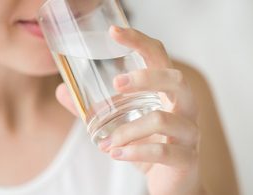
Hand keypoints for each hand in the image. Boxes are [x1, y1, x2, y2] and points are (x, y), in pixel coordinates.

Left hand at [56, 26, 202, 194]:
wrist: (172, 185)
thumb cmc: (149, 147)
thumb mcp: (121, 125)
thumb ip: (94, 109)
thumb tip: (63, 91)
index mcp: (169, 93)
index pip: (159, 57)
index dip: (139, 41)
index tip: (114, 32)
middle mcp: (185, 107)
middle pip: (175, 79)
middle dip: (145, 78)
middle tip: (115, 84)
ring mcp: (190, 133)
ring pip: (163, 119)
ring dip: (128, 130)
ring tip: (106, 143)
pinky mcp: (187, 158)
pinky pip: (163, 151)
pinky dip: (135, 152)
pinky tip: (116, 154)